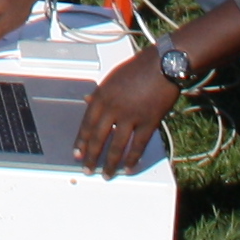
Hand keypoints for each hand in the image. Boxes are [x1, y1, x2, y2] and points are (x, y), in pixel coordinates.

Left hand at [73, 50, 179, 176]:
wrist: (162, 64)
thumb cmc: (138, 69)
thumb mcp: (112, 78)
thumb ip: (100, 93)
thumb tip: (88, 101)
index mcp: (102, 96)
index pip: (86, 124)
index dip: (81, 141)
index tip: (77, 154)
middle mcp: (113, 108)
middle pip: (98, 138)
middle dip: (91, 156)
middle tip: (87, 169)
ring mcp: (131, 116)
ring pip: (117, 146)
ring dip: (110, 163)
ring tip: (107, 174)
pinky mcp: (148, 122)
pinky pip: (138, 145)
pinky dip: (132, 158)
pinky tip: (128, 168)